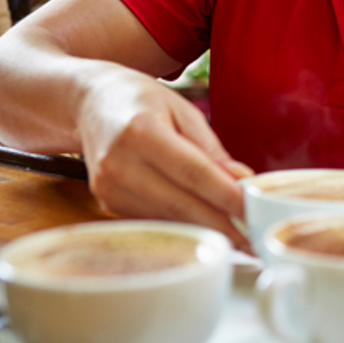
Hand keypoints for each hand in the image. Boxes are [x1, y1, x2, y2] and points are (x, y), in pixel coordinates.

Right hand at [76, 67, 253, 251]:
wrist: (88, 102)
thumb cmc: (141, 102)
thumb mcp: (182, 110)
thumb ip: (211, 149)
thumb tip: (242, 181)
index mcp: (142, 131)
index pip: (194, 172)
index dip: (227, 196)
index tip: (255, 211)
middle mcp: (120, 163)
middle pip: (181, 204)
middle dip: (222, 226)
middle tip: (254, 240)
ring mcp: (109, 187)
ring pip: (169, 218)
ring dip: (206, 230)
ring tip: (239, 237)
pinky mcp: (107, 202)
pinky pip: (155, 219)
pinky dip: (184, 225)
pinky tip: (207, 227)